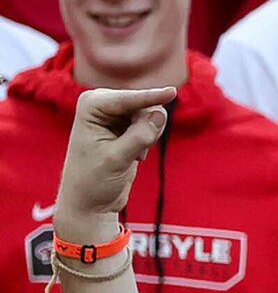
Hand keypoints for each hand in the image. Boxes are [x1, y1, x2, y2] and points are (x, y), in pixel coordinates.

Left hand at [55, 85, 174, 230]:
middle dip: (147, 127)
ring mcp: (114, 114)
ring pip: (151, 115)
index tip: (172, 92)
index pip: (128, 99)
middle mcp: (102, 103)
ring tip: (134, 155)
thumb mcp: (117, 158)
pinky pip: (151, 125)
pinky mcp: (125, 126)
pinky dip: (149, 141)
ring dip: (149, 136)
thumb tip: (161, 113)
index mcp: (91, 105)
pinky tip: (135, 156)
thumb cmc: (94, 180)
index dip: (152, 97)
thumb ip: (140, 135)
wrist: (90, 201)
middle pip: (143, 104)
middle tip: (138, 153)